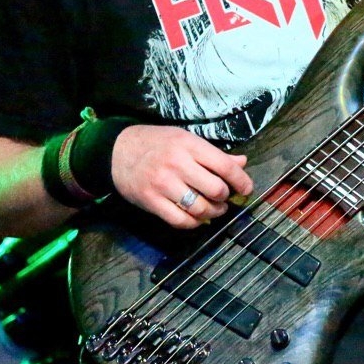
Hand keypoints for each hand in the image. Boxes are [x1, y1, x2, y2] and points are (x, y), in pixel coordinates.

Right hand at [110, 124, 254, 228]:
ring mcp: (163, 184)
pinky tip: (197, 218)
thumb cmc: (157, 143)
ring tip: (215, 209)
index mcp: (189, 145)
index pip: (224, 165)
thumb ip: (214, 154)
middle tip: (225, 198)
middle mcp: (177, 164)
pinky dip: (194, 223)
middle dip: (225, 197)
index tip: (246, 189)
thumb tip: (242, 163)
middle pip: (215, 189)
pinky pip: (180, 220)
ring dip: (213, 213)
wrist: (117, 151)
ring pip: (200, 208)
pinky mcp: (151, 201)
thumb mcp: (186, 139)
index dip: (241, 180)